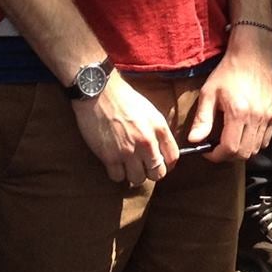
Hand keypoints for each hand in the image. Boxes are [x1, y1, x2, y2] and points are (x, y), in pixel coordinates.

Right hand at [72, 72, 179, 186]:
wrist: (98, 92)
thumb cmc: (123, 99)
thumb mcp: (149, 111)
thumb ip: (158, 132)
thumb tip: (161, 151)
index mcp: (159, 128)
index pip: (173, 158)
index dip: (167, 165)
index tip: (160, 164)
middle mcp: (147, 142)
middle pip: (157, 174)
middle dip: (150, 172)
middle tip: (141, 165)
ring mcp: (128, 151)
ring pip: (138, 179)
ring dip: (133, 174)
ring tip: (127, 164)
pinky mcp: (109, 157)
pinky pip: (117, 177)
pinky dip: (116, 173)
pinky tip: (114, 162)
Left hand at [193, 27, 271, 161]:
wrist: (252, 55)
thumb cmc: (228, 71)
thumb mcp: (209, 92)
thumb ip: (202, 119)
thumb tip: (194, 140)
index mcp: (239, 113)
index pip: (230, 149)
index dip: (216, 156)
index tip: (207, 151)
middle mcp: (256, 118)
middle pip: (244, 153)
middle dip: (228, 155)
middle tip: (217, 147)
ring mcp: (267, 117)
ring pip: (256, 148)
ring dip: (241, 150)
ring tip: (230, 140)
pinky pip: (266, 139)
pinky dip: (254, 143)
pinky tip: (243, 134)